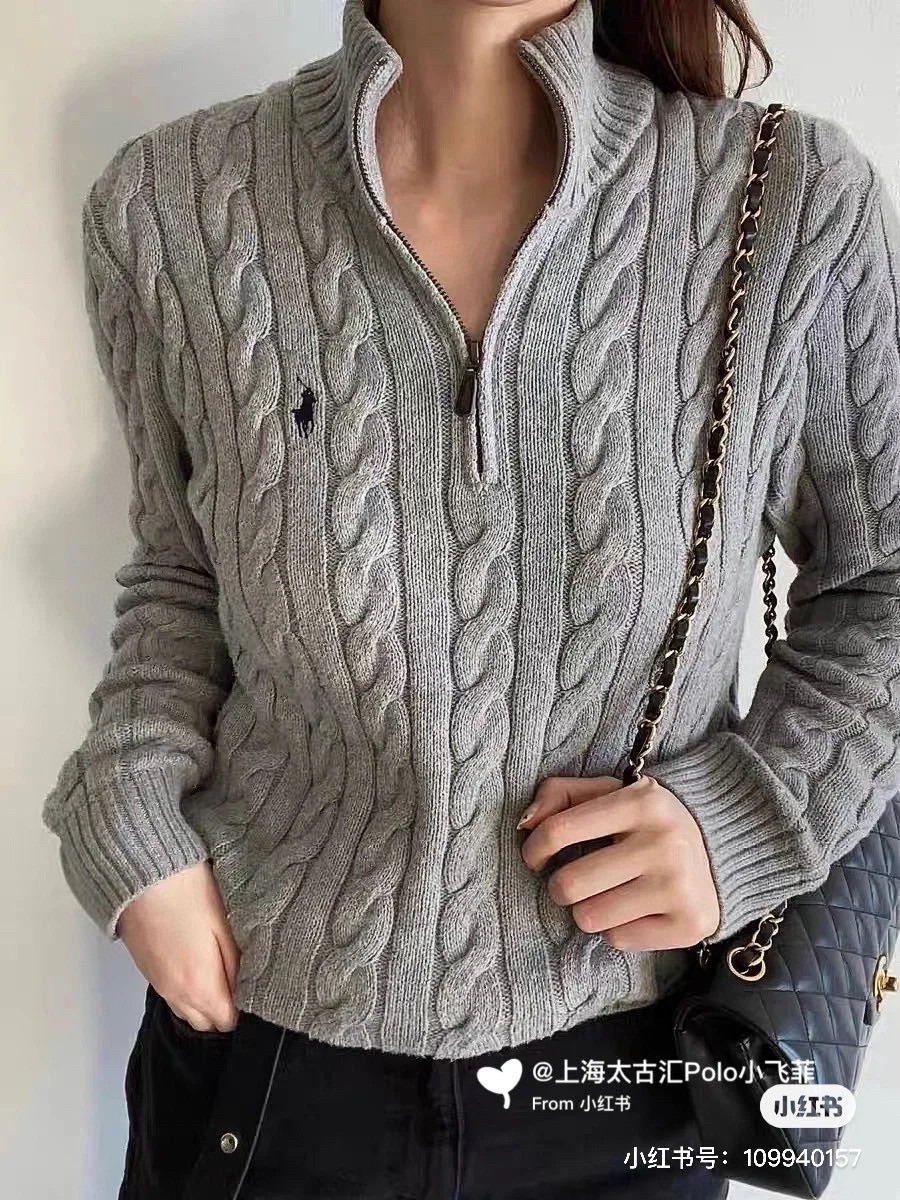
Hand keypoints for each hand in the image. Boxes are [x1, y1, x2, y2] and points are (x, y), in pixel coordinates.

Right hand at [116, 860, 240, 1031]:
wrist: (142, 874)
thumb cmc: (187, 893)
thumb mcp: (224, 924)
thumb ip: (235, 964)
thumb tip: (245, 989)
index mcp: (199, 985)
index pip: (226, 1021)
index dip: (243, 1010)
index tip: (254, 992)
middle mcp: (176, 994)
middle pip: (206, 1023)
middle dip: (223, 1011)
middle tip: (240, 982)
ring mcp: (159, 985)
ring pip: (187, 1012)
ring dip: (205, 1002)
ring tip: (221, 974)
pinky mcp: (148, 972)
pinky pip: (173, 996)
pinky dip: (188, 992)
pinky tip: (198, 966)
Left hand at [518, 774, 719, 950]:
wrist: (717, 851)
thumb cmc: (643, 822)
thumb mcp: (608, 793)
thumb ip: (561, 795)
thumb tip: (526, 822)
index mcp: (642, 801)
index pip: (558, 830)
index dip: (534, 848)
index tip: (537, 856)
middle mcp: (665, 842)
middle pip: (569, 884)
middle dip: (560, 887)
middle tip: (574, 882)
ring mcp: (680, 886)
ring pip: (590, 918)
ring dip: (588, 910)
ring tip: (607, 894)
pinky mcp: (690, 924)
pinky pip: (619, 940)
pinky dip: (618, 929)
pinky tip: (635, 910)